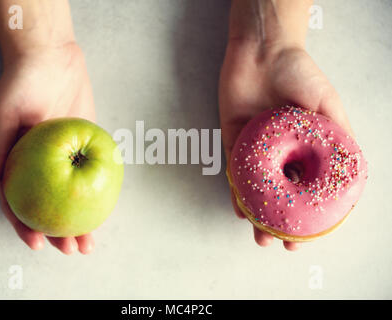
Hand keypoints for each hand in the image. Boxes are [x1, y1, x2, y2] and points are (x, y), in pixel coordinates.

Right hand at [0, 42, 95, 253]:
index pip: (20, 202)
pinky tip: (104, 210)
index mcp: (18, 162)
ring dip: (80, 221)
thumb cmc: (21, 82)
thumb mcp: (4, 116)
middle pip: (50, 206)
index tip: (38, 243)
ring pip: (73, 196)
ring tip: (90, 242)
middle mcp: (42, 164)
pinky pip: (92, 173)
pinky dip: (96, 193)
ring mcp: (65, 156)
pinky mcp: (86, 142)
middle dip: (59, 232)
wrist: (51, 56)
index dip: (26, 226)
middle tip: (73, 250)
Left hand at [219, 40, 352, 250]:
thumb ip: (338, 137)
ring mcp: (254, 149)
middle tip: (281, 243)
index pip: (304, 187)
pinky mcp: (232, 140)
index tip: (310, 236)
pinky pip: (233, 171)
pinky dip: (236, 192)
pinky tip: (240, 210)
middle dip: (278, 221)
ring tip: (261, 237)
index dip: (307, 213)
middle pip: (278, 193)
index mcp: (301, 148)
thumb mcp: (328, 107)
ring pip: (254, 190)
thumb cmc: (300, 75)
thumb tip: (350, 170)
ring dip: (256, 215)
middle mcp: (278, 153)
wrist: (264, 51)